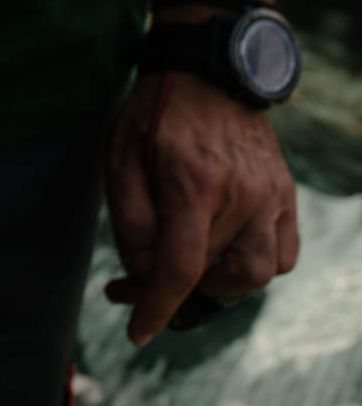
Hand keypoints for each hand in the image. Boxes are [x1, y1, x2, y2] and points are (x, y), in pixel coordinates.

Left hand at [104, 70, 298, 344]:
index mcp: (194, 185)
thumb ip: (130, 223)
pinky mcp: (285, 195)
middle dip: (175, 292)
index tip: (137, 332)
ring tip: (182, 267)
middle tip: (138, 282)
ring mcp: (272, 196)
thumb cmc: (153, 115)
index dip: (156, 307)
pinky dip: (253, 267)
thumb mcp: (120, 161)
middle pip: (216, 276)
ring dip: (217, 284)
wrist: (208, 73)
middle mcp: (243, 196)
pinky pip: (283, 254)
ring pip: (257, 273)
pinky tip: (219, 253)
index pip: (180, 268)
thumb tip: (143, 274)